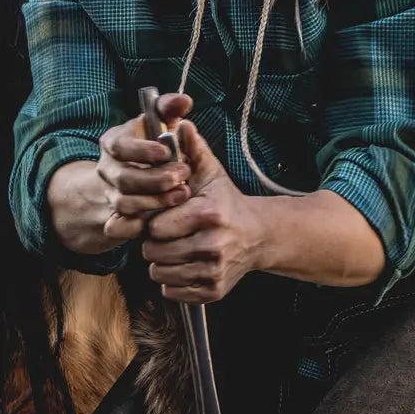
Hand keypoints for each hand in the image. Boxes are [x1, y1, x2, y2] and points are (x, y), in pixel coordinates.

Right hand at [96, 92, 193, 243]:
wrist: (137, 178)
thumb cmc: (154, 144)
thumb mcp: (160, 123)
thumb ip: (169, 108)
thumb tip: (183, 100)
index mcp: (113, 143)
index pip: (119, 146)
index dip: (141, 151)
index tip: (166, 151)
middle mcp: (108, 170)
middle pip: (124, 179)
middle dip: (155, 179)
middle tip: (182, 175)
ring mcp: (110, 195)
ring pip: (125, 204)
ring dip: (155, 202)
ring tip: (182, 194)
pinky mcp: (116, 218)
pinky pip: (120, 227)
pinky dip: (138, 225)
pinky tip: (163, 219)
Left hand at [141, 120, 264, 303]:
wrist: (260, 235)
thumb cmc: (227, 202)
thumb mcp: (211, 173)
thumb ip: (192, 149)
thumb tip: (180, 122)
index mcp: (208, 214)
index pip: (156, 227)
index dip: (154, 221)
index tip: (163, 215)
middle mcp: (213, 245)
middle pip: (154, 251)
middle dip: (154, 242)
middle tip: (166, 233)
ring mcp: (214, 271)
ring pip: (159, 273)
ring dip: (160, 262)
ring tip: (174, 247)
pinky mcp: (214, 291)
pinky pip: (172, 291)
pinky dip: (172, 280)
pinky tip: (184, 264)